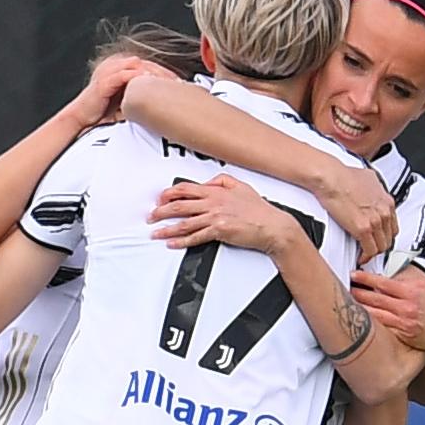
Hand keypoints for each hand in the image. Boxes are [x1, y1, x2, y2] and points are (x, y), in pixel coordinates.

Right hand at [70, 54, 180, 128]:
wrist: (82, 117)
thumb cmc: (103, 110)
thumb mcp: (127, 100)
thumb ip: (140, 96)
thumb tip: (163, 101)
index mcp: (120, 66)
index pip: (147, 64)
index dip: (164, 72)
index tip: (179, 82)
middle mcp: (114, 64)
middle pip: (145, 63)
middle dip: (162, 73)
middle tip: (177, 82)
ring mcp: (108, 70)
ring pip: (137, 66)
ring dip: (154, 74)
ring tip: (167, 84)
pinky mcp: (104, 80)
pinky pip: (125, 75)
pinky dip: (139, 79)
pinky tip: (150, 85)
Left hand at [150, 175, 299, 254]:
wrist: (272, 226)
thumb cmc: (259, 209)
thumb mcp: (240, 186)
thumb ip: (221, 181)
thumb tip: (207, 183)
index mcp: (216, 191)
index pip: (186, 189)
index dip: (169, 193)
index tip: (160, 198)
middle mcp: (213, 203)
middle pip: (179, 205)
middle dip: (161, 211)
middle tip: (152, 216)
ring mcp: (215, 217)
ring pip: (184, 222)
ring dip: (167, 228)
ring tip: (156, 232)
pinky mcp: (219, 231)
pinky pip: (195, 237)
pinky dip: (181, 241)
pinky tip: (172, 243)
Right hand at [314, 163, 397, 264]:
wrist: (331, 177)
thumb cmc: (343, 176)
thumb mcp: (368, 178)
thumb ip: (373, 189)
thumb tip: (370, 190)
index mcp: (386, 201)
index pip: (393, 225)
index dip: (385, 234)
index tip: (378, 237)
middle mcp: (384, 212)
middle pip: (389, 238)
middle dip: (380, 245)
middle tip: (371, 248)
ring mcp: (375, 221)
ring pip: (381, 246)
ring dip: (373, 252)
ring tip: (365, 254)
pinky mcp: (363, 229)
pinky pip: (370, 250)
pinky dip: (366, 256)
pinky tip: (360, 257)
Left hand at [352, 268, 424, 351]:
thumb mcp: (422, 289)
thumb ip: (402, 283)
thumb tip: (382, 279)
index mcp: (411, 291)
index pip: (383, 282)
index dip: (365, 278)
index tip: (353, 275)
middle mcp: (407, 306)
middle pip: (375, 298)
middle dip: (357, 293)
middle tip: (344, 289)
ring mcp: (404, 322)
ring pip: (375, 314)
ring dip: (359, 309)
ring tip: (347, 304)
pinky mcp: (403, 334)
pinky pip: (382, 328)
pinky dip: (370, 324)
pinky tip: (360, 320)